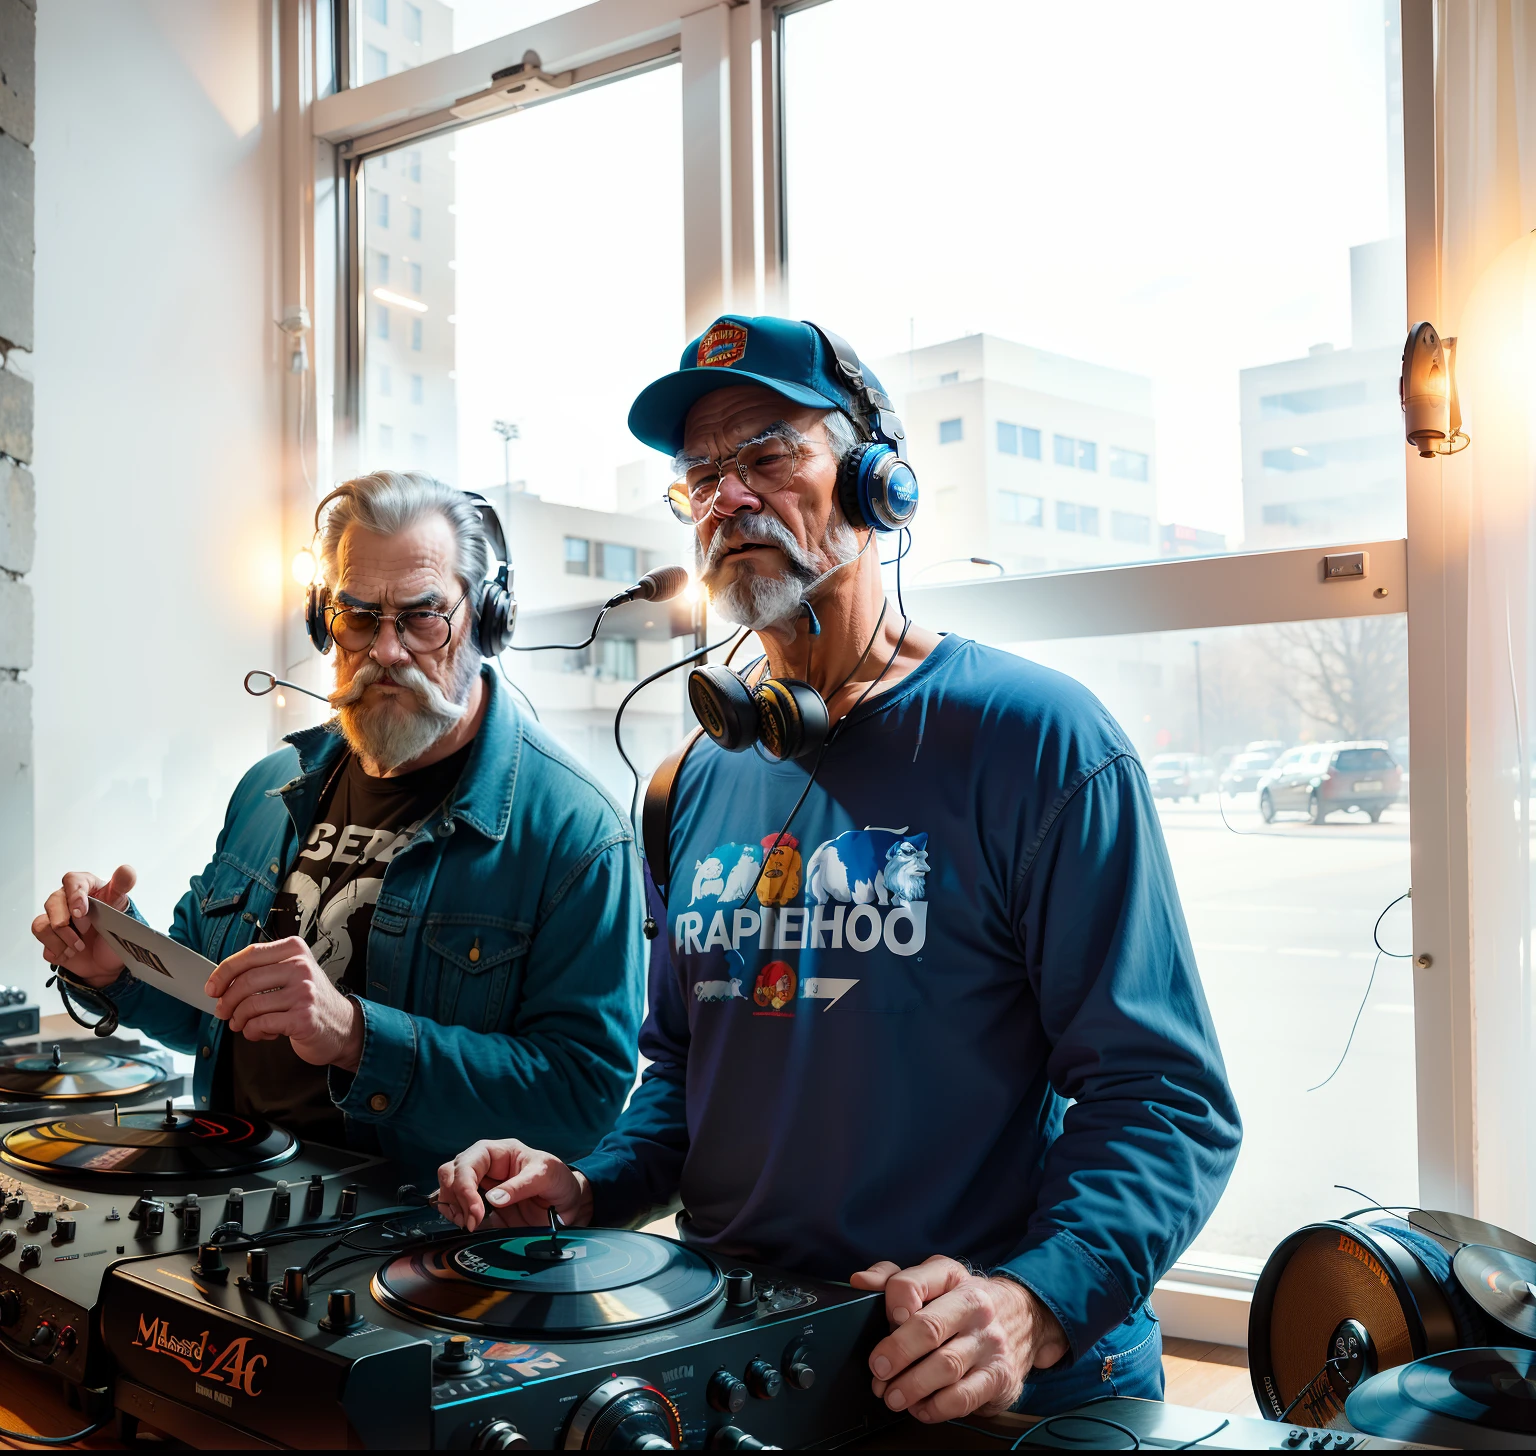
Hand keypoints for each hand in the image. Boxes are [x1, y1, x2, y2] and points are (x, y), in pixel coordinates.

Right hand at [32, 865, 137, 986]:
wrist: (111, 960)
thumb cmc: (116, 930)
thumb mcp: (122, 906)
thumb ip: (123, 886)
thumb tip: (126, 870)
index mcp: (85, 888)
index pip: (71, 880)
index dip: (74, 895)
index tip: (82, 912)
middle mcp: (67, 901)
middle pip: (52, 902)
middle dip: (66, 922)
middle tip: (85, 931)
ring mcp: (56, 920)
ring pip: (41, 924)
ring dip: (62, 939)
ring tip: (80, 946)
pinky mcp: (49, 938)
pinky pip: (42, 941)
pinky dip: (57, 950)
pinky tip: (71, 953)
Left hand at [204, 938, 363, 1070]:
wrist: (343, 1027)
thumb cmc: (310, 1002)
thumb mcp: (292, 975)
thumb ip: (263, 971)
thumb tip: (220, 983)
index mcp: (295, 950)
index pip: (250, 954)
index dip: (223, 972)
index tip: (212, 988)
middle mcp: (302, 967)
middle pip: (246, 981)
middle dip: (227, 1001)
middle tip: (223, 1013)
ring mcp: (304, 992)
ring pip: (250, 1005)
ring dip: (240, 1020)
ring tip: (244, 1025)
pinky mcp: (303, 1017)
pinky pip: (261, 1024)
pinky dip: (254, 1032)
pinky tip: (263, 1033)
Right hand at [437, 1139, 593, 1231]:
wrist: (567, 1203)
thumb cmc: (558, 1180)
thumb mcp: (545, 1176)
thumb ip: (520, 1186)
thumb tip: (492, 1198)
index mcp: (498, 1152)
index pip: (467, 1163)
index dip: (465, 1187)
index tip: (476, 1212)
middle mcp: (484, 1167)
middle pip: (450, 1174)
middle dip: (455, 1198)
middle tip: (472, 1221)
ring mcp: (480, 1187)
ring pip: (447, 1191)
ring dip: (452, 1210)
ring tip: (471, 1224)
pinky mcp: (481, 1207)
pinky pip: (456, 1209)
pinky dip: (457, 1219)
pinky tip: (472, 1226)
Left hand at [850, 1256, 1068, 1420]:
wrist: (1025, 1318)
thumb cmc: (963, 1302)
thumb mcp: (934, 1280)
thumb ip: (894, 1279)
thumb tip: (859, 1282)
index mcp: (951, 1276)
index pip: (912, 1283)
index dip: (891, 1305)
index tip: (883, 1324)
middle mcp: (975, 1305)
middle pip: (928, 1328)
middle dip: (895, 1353)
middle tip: (878, 1370)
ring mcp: (990, 1342)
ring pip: (944, 1367)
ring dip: (910, 1386)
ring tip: (892, 1396)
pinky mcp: (1000, 1376)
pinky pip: (963, 1397)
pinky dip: (935, 1407)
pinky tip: (920, 1407)